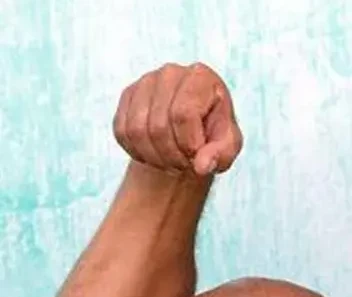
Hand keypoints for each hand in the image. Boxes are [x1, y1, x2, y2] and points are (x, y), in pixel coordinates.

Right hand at [113, 62, 242, 175]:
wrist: (192, 130)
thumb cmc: (214, 136)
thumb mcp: (228, 147)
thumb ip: (220, 155)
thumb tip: (202, 166)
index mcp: (201, 77)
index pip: (183, 114)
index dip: (188, 144)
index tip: (197, 158)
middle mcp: (171, 73)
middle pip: (159, 126)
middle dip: (172, 156)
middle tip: (184, 166)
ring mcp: (146, 82)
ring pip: (137, 131)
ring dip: (154, 158)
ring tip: (172, 163)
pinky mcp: (128, 95)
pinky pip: (122, 132)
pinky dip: (137, 152)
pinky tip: (155, 156)